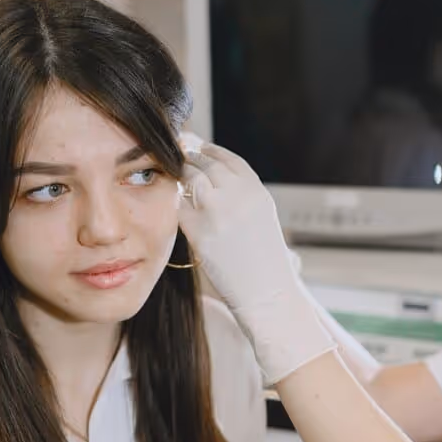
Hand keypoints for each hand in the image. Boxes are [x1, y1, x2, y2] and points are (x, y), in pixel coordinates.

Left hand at [178, 144, 333, 382]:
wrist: (266, 293)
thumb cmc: (265, 263)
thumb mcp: (262, 219)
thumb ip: (241, 197)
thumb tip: (213, 180)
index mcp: (256, 192)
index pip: (229, 159)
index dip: (212, 151)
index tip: (201, 148)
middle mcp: (238, 195)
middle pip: (206, 163)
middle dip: (191, 158)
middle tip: (179, 157)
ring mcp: (217, 211)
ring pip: (190, 178)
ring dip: (181, 176)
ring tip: (174, 177)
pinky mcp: (199, 230)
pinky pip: (179, 206)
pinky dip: (176, 204)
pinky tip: (175, 207)